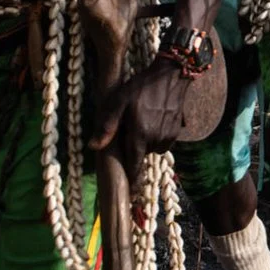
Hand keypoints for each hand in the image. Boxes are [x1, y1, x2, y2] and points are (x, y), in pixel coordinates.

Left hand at [91, 56, 192, 170]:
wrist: (171, 75)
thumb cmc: (141, 86)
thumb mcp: (118, 101)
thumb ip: (107, 125)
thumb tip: (93, 147)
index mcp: (140, 135)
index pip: (135, 166)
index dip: (132, 181)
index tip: (131, 195)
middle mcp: (156, 140)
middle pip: (142, 155)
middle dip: (134, 147)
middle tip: (130, 128)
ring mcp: (169, 136)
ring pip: (153, 149)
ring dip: (146, 141)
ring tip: (142, 121)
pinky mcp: (177, 131)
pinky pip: (163, 142)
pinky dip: (157, 136)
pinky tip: (154, 119)